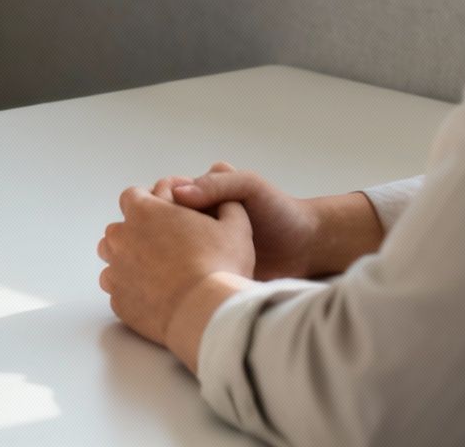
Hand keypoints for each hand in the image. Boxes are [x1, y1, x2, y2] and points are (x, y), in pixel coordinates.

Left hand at [97, 185, 255, 350]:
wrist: (207, 313)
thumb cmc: (221, 265)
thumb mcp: (235, 224)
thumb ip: (224, 202)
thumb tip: (224, 199)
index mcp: (143, 211)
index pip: (133, 196)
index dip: (151, 202)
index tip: (169, 215)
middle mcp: (121, 238)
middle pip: (120, 228)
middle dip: (138, 232)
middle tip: (166, 244)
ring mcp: (116, 271)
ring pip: (112, 258)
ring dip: (129, 259)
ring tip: (158, 268)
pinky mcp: (119, 301)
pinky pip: (118, 289)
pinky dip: (130, 288)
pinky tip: (154, 292)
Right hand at [164, 162, 321, 279]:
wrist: (305, 248)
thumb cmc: (280, 211)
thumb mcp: (250, 186)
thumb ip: (217, 184)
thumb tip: (178, 194)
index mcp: (201, 193)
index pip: (164, 197)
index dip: (161, 206)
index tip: (171, 218)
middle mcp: (195, 217)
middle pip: (161, 224)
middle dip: (159, 234)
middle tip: (169, 248)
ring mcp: (199, 244)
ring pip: (167, 250)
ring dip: (165, 258)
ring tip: (175, 266)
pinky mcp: (207, 268)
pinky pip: (184, 270)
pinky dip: (178, 274)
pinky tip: (181, 281)